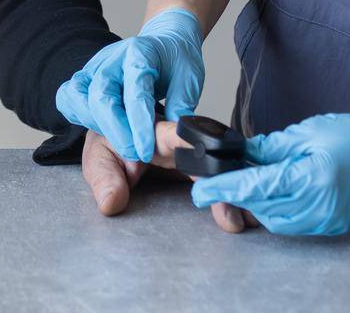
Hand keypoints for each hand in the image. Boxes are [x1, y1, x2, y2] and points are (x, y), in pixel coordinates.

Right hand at [56, 8, 204, 161]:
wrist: (164, 40)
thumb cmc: (176, 58)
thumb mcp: (190, 78)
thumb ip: (181, 106)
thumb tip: (177, 136)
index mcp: (140, 53)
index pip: (135, 93)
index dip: (139, 126)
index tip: (146, 150)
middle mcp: (113, 58)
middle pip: (101, 96)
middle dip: (117, 132)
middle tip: (136, 153)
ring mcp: (95, 66)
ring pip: (77, 96)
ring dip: (94, 124)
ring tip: (119, 139)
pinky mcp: (86, 76)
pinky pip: (68, 96)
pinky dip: (78, 114)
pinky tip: (99, 127)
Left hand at [81, 124, 253, 232]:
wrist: (119, 135)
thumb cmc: (110, 143)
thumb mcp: (100, 159)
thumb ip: (105, 180)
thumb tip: (111, 204)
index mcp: (155, 130)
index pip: (178, 134)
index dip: (196, 148)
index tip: (213, 163)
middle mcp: (181, 139)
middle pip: (209, 155)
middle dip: (224, 182)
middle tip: (234, 213)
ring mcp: (195, 153)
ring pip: (221, 167)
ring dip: (236, 190)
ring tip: (250, 218)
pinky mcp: (202, 166)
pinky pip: (222, 178)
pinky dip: (235, 195)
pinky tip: (249, 214)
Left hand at [189, 107, 349, 235]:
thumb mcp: (309, 132)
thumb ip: (271, 148)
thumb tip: (241, 156)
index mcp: (313, 178)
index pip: (256, 187)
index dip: (223, 189)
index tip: (199, 190)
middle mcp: (321, 205)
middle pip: (262, 208)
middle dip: (239, 194)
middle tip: (223, 177)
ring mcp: (329, 219)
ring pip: (276, 220)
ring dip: (259, 203)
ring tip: (253, 179)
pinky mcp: (335, 224)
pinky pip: (295, 223)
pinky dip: (279, 209)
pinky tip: (277, 190)